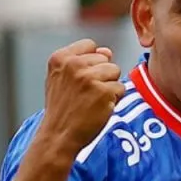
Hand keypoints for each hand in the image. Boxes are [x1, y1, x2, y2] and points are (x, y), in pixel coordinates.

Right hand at [38, 40, 124, 154]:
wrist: (59, 135)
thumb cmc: (62, 108)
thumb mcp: (61, 78)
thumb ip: (81, 61)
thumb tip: (107, 51)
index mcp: (60, 58)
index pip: (90, 45)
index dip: (92, 61)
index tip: (81, 78)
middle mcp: (73, 64)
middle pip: (106, 59)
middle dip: (102, 75)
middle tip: (86, 93)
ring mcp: (89, 77)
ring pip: (116, 71)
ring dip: (110, 86)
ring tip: (92, 100)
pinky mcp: (103, 91)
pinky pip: (121, 88)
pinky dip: (114, 99)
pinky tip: (99, 107)